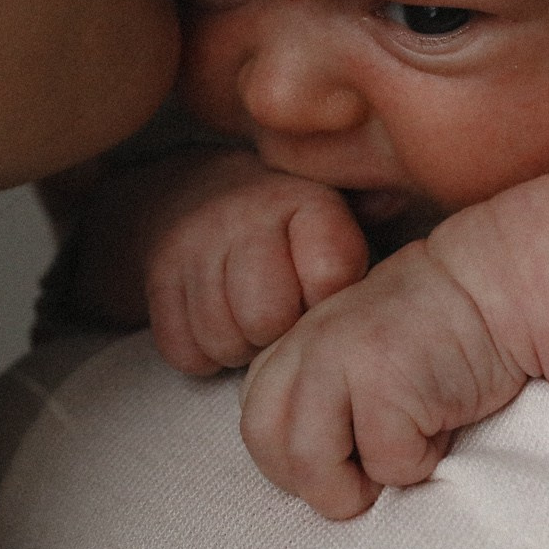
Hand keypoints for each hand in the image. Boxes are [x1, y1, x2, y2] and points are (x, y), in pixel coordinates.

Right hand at [143, 153, 368, 375]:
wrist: (197, 196)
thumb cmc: (290, 229)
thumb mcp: (338, 212)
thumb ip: (373, 212)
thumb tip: (393, 199)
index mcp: (303, 202)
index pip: (329, 274)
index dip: (326, 300)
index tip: (320, 293)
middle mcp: (245, 217)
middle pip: (267, 317)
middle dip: (278, 331)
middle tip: (281, 317)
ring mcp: (194, 246)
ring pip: (222, 339)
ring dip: (238, 345)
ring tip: (249, 320)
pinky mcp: (156, 278)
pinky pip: (182, 350)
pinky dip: (199, 352)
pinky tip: (216, 325)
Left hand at [238, 241, 529, 519]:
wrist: (495, 289)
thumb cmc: (436, 335)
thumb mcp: (357, 352)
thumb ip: (318, 394)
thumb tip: (307, 473)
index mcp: (293, 343)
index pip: (257, 423)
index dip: (294, 460)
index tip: (345, 459)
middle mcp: (306, 345)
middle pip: (264, 443)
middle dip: (313, 482)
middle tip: (365, 478)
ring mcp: (340, 359)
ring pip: (310, 465)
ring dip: (360, 488)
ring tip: (403, 456)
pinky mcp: (385, 381)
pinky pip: (386, 463)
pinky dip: (420, 463)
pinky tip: (442, 426)